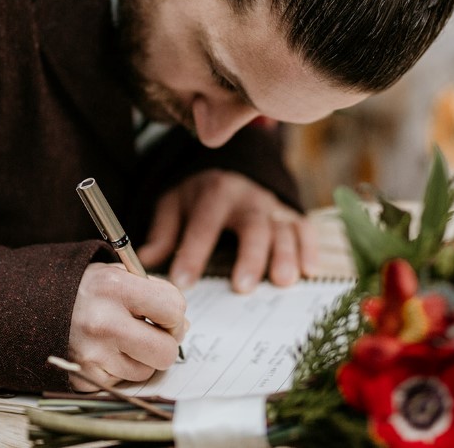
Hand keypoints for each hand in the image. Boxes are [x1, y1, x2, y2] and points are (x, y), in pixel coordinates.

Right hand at [67, 263, 186, 390]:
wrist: (29, 307)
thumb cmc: (82, 290)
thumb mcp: (115, 274)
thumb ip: (152, 293)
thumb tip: (182, 326)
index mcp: (114, 288)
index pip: (173, 309)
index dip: (174, 314)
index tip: (164, 314)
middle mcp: (103, 323)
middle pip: (165, 351)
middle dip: (165, 344)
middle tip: (153, 333)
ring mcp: (93, 355)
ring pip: (146, 371)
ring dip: (140, 358)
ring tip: (120, 339)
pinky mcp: (84, 378)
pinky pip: (121, 382)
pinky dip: (118, 369)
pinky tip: (103, 350)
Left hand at [136, 170, 318, 292]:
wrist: (234, 166)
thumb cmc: (202, 194)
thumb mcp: (175, 203)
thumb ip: (164, 232)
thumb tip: (144, 263)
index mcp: (215, 192)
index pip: (203, 224)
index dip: (192, 253)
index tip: (182, 282)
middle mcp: (248, 198)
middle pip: (252, 225)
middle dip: (249, 255)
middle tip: (242, 286)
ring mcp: (274, 206)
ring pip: (283, 229)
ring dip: (284, 255)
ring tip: (282, 281)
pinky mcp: (293, 214)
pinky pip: (305, 228)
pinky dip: (310, 248)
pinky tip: (309, 270)